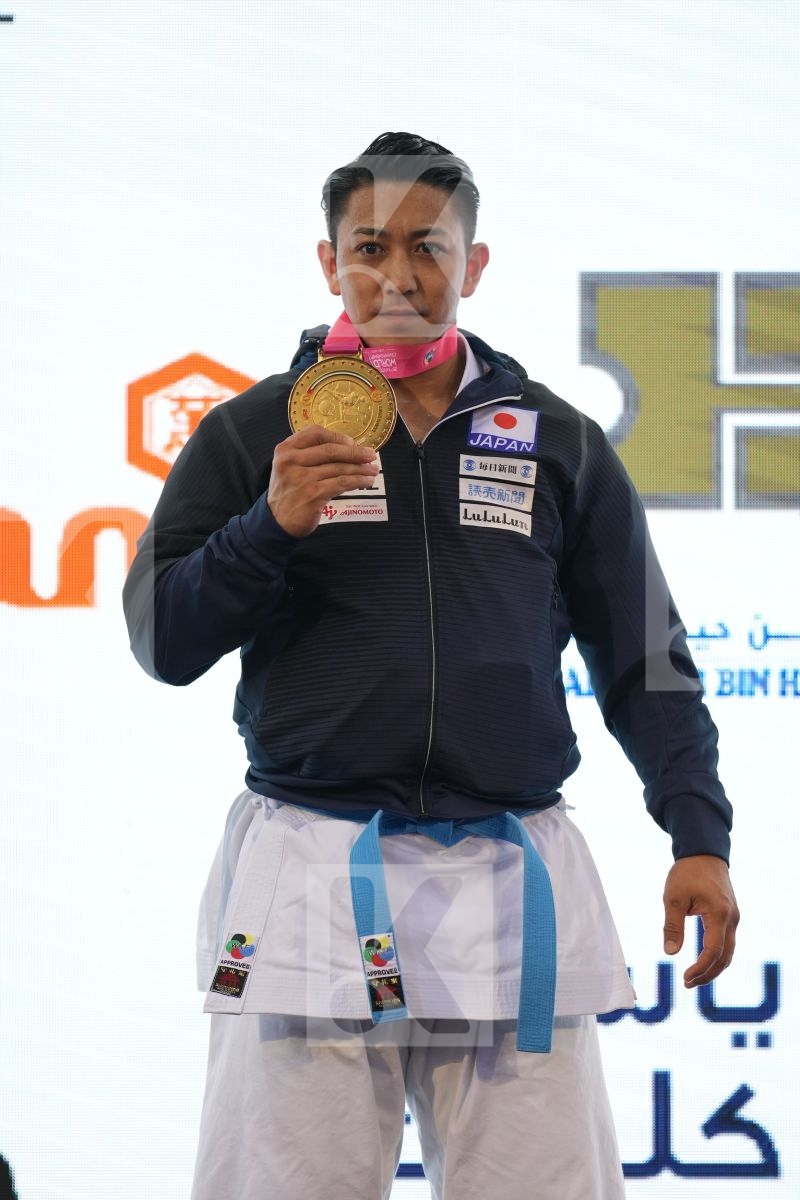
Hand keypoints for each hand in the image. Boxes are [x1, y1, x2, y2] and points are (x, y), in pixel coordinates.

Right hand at [267, 425, 379, 536]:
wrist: (276, 520)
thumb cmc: (288, 491)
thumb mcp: (289, 466)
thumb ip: (308, 454)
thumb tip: (346, 448)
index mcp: (285, 449)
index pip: (315, 433)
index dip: (337, 436)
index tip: (352, 442)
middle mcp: (292, 461)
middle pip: (331, 450)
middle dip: (355, 452)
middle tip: (371, 455)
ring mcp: (302, 478)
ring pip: (339, 468)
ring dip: (360, 468)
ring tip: (373, 469)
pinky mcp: (314, 494)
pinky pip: (342, 483)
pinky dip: (358, 481)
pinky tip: (367, 481)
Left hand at [662, 854, 738, 986]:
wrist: (704, 853)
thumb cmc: (687, 873)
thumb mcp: (673, 898)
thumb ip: (672, 926)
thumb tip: (670, 953)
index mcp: (719, 914)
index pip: (713, 951)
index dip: (700, 968)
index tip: (685, 978)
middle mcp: (732, 919)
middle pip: (725, 957)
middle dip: (708, 974)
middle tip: (687, 984)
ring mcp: (733, 918)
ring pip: (729, 952)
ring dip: (713, 967)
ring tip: (693, 978)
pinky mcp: (730, 916)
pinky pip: (727, 942)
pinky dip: (717, 956)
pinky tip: (702, 962)